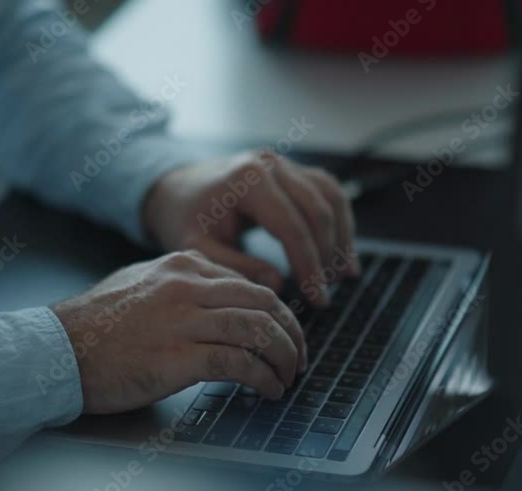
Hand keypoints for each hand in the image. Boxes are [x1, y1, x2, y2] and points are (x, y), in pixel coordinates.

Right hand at [50, 251, 306, 414]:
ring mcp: (184, 320)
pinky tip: (269, 391)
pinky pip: (240, 364)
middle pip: (265, 303)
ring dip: (284, 358)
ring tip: (289, 378)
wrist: (57, 351)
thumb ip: (180, 287)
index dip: (277, 312)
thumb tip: (218, 301)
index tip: (285, 333)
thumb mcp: (140, 285)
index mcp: (183, 265)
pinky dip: (264, 379)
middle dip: (291, 333)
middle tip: (299, 357)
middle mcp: (188, 286)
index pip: (250, 283)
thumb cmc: (93, 326)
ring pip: (259, 331)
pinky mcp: (179, 357)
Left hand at [142, 151, 359, 307]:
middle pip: (317, 210)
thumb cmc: (186, 219)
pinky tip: (343, 251)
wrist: (177, 190)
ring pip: (330, 198)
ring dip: (342, 237)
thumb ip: (236, 268)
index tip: (317, 297)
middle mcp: (270, 164)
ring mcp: (284, 163)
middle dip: (327, 256)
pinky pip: (327, 191)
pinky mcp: (292, 169)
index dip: (308, 265)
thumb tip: (277, 285)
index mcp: (246, 180)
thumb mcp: (199, 248)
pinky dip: (340, 221)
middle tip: (327, 294)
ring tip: (344, 276)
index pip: (290, 225)